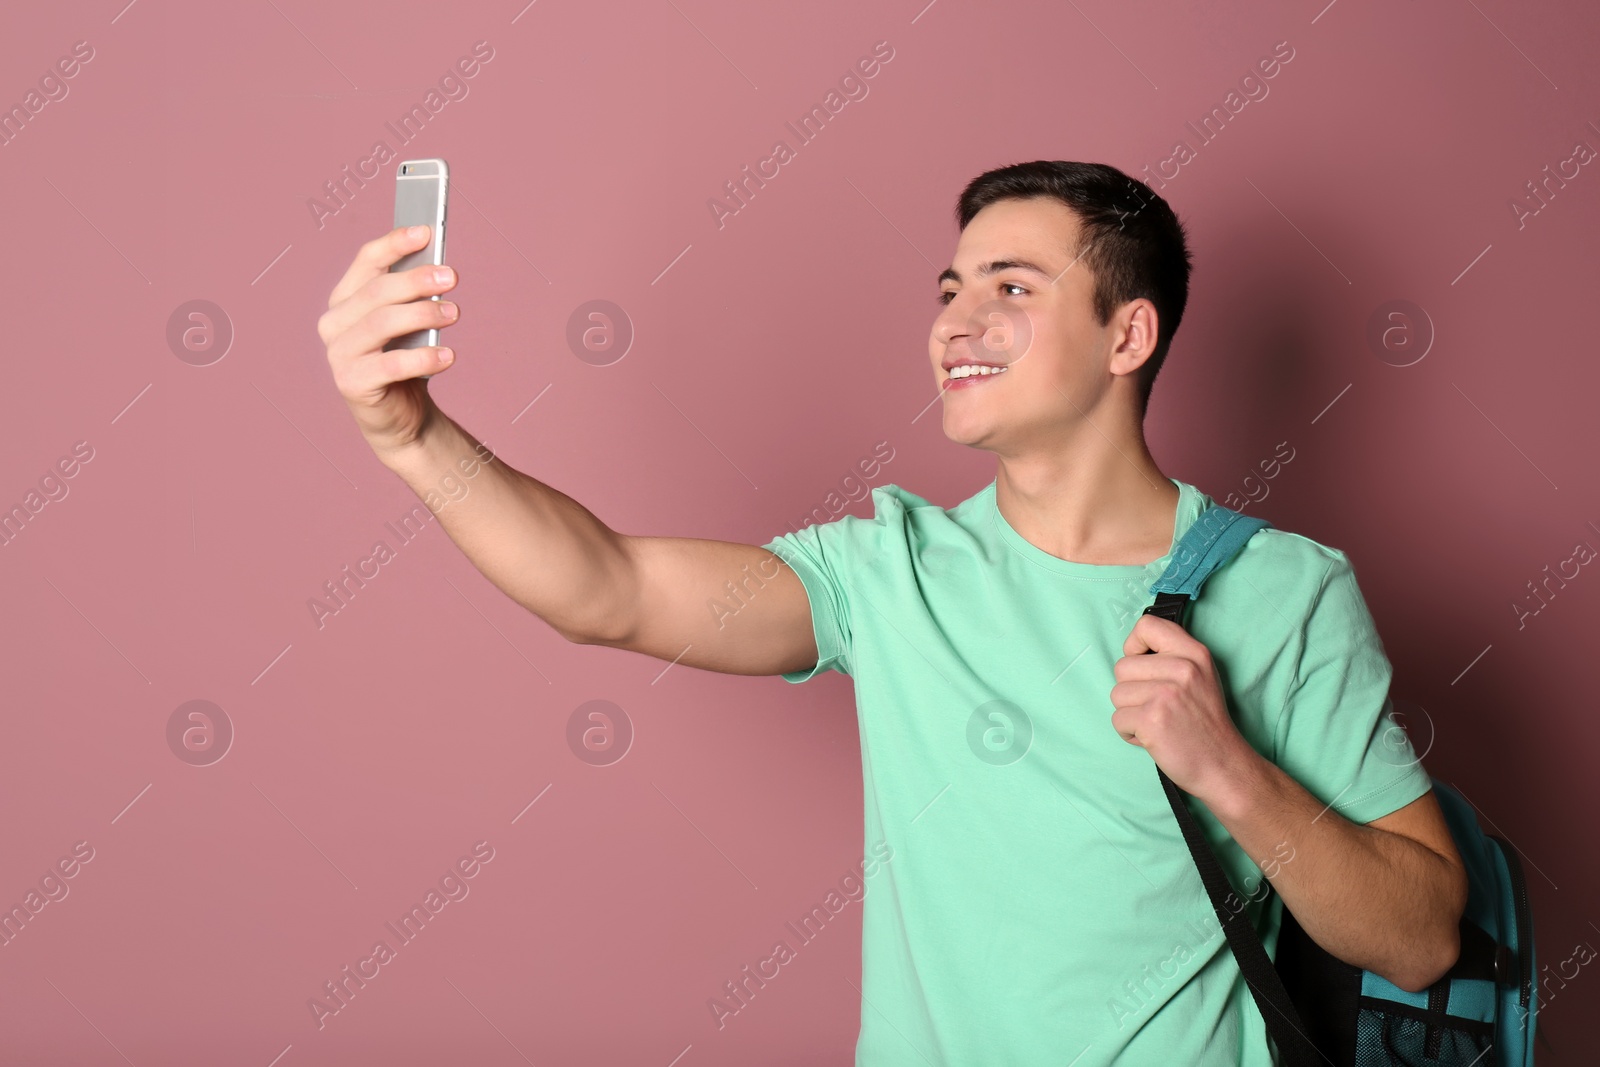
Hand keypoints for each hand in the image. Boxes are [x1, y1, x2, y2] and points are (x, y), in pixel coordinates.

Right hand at [319, 225, 460, 458]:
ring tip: (454, 314)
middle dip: (416, 280)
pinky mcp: (351, 383)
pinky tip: (447, 355)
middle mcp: (334, 323)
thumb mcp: (409, 324)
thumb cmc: (405, 361)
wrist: (401, 417)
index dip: (394, 243)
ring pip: (382, 323)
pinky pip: (391, 365)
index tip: (426, 232)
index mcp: (346, 299)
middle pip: (377, 291)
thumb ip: (413, 297)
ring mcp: (339, 354)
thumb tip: (438, 269)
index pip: (367, 261)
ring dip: (423, 314)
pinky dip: (424, 358)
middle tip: (451, 277)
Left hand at [1110, 612, 1262, 805]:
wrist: (1223, 765)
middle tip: (1158, 707)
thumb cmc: (1204, 723)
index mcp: (1194, 653)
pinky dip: (1130, 733)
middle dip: (1132, 690)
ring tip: (1158, 723)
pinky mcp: (1152, 719)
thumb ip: (1172, 657)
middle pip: (1122, 666)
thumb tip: (1132, 649)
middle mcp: (1182, 668)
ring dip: (1130, 713)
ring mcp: (1166, 693)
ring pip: (1116, 694)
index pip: (1146, 625)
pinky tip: (1153, 738)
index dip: (1135, 646)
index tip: (1144, 665)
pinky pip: (1117, 719)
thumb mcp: (1201, 676)